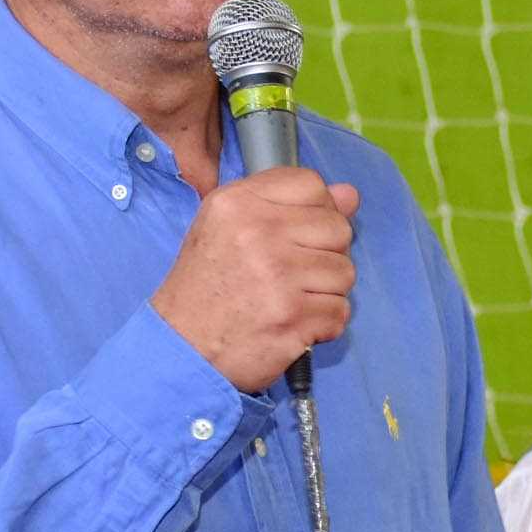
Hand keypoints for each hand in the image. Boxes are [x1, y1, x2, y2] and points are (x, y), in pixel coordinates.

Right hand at [150, 167, 361, 391]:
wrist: (181, 347)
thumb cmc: (206, 287)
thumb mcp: (228, 229)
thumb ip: (287, 205)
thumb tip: (350, 194)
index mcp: (238, 203)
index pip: (311, 184)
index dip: (316, 209)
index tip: (298, 234)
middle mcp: (259, 232)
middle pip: (337, 228)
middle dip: (326, 253)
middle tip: (294, 274)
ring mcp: (279, 275)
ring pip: (344, 271)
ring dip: (326, 291)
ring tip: (291, 300)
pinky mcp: (294, 316)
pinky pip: (341, 310)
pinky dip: (324, 323)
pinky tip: (294, 323)